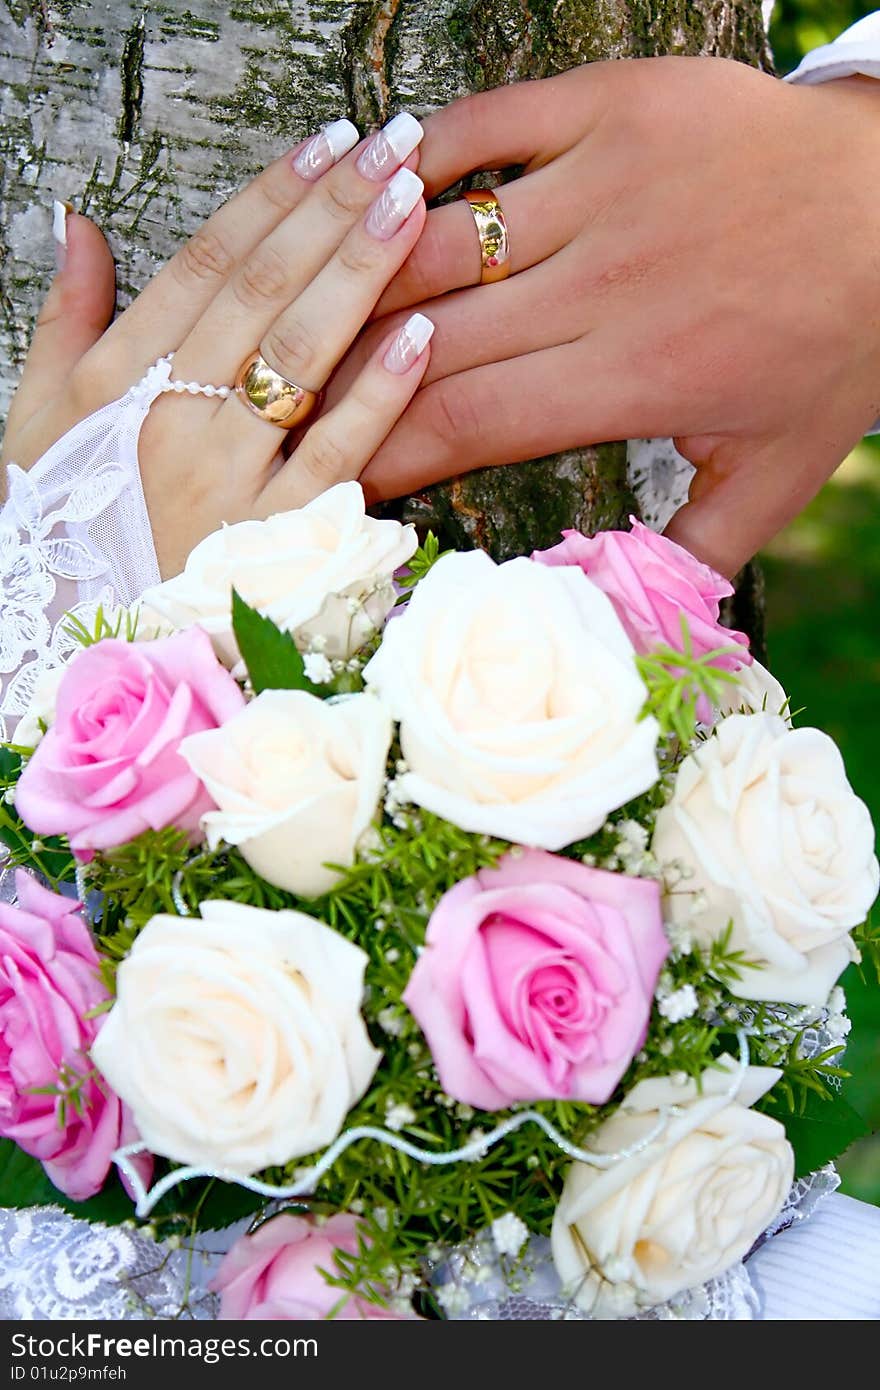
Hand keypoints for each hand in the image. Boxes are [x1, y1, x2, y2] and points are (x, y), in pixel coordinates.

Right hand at [1, 114, 431, 578]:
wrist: (71, 639)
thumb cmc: (64, 523)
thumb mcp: (39, 419)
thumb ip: (67, 317)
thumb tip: (80, 221)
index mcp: (118, 378)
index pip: (206, 263)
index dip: (272, 195)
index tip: (327, 142)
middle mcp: (171, 417)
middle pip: (263, 292)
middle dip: (334, 209)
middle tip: (394, 145)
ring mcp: (227, 479)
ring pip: (303, 358)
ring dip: (363, 274)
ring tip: (415, 206)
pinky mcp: (276, 537)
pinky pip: (337, 456)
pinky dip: (380, 396)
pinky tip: (424, 335)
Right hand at [348, 59, 879, 575]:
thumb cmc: (840, 341)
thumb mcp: (778, 472)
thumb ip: (691, 555)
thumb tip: (618, 625)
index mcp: (636, 376)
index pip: (464, 422)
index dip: (378, 453)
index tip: (323, 478)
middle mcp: (608, 281)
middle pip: (428, 338)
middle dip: (340, 380)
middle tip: (279, 404)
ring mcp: (607, 182)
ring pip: (434, 238)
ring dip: (355, 275)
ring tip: (295, 309)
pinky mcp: (615, 104)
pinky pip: (484, 127)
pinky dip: (416, 158)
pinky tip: (370, 194)